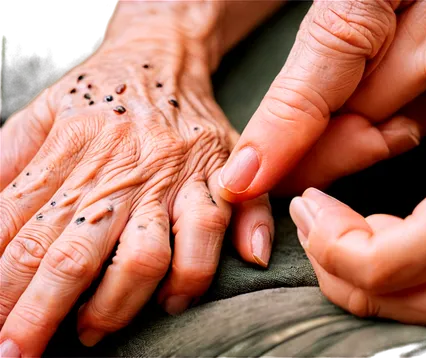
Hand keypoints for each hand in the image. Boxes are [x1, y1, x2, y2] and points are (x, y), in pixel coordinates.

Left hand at [0, 38, 272, 355]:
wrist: (162, 58)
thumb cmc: (100, 91)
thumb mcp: (40, 111)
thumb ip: (5, 158)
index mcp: (70, 151)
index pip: (17, 231)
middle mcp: (120, 171)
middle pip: (73, 256)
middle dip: (40, 314)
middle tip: (18, 354)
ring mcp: (170, 179)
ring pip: (142, 257)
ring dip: (115, 306)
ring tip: (92, 332)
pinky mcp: (213, 180)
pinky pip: (208, 234)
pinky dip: (194, 274)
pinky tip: (176, 302)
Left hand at [218, 0, 425, 327]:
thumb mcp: (363, 12)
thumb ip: (303, 100)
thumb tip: (244, 182)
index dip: (365, 256)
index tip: (305, 213)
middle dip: (372, 281)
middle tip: (314, 231)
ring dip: (384, 271)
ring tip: (331, 222)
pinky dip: (396, 242)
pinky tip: (363, 210)